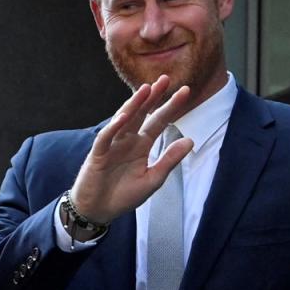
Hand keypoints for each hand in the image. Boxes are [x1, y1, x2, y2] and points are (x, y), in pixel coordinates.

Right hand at [70, 76, 193, 224]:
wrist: (99, 210)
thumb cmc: (124, 196)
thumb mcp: (153, 179)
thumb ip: (169, 160)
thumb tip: (190, 141)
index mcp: (141, 145)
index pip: (158, 121)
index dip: (171, 106)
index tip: (186, 91)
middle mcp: (127, 140)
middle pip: (141, 114)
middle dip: (152, 96)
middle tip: (165, 78)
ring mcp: (112, 145)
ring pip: (123, 120)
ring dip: (134, 104)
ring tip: (146, 89)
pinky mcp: (98, 154)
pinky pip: (105, 138)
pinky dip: (113, 127)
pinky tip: (123, 117)